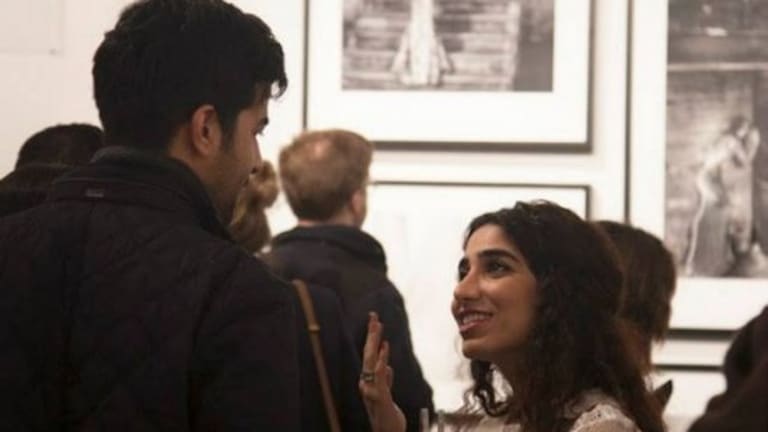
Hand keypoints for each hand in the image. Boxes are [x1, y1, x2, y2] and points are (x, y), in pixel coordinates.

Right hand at [359, 312, 405, 431]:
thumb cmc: (386, 417)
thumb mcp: (387, 395)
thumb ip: (386, 380)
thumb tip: (387, 366)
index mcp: (369, 380)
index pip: (370, 355)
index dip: (372, 337)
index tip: (375, 320)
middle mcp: (366, 382)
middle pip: (368, 354)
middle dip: (371, 334)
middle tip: (374, 316)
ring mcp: (371, 389)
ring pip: (372, 361)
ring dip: (375, 342)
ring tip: (378, 326)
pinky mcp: (380, 396)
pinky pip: (380, 375)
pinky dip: (382, 360)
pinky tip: (385, 348)